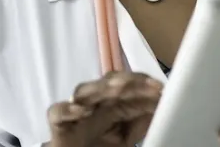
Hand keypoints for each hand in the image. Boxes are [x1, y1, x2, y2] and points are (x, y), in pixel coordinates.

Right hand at [46, 71, 163, 146]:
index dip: (143, 82)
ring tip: (119, 88)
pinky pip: (56, 112)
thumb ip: (141, 123)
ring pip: (83, 91)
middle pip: (107, 83)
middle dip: (128, 81)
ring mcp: (75, 112)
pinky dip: (66, 109)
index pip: (127, 85)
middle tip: (147, 85)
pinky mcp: (58, 126)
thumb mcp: (127, 138)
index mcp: (111, 104)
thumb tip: (163, 106)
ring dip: (101, 88)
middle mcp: (93, 103)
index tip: (160, 87)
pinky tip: (81, 110)